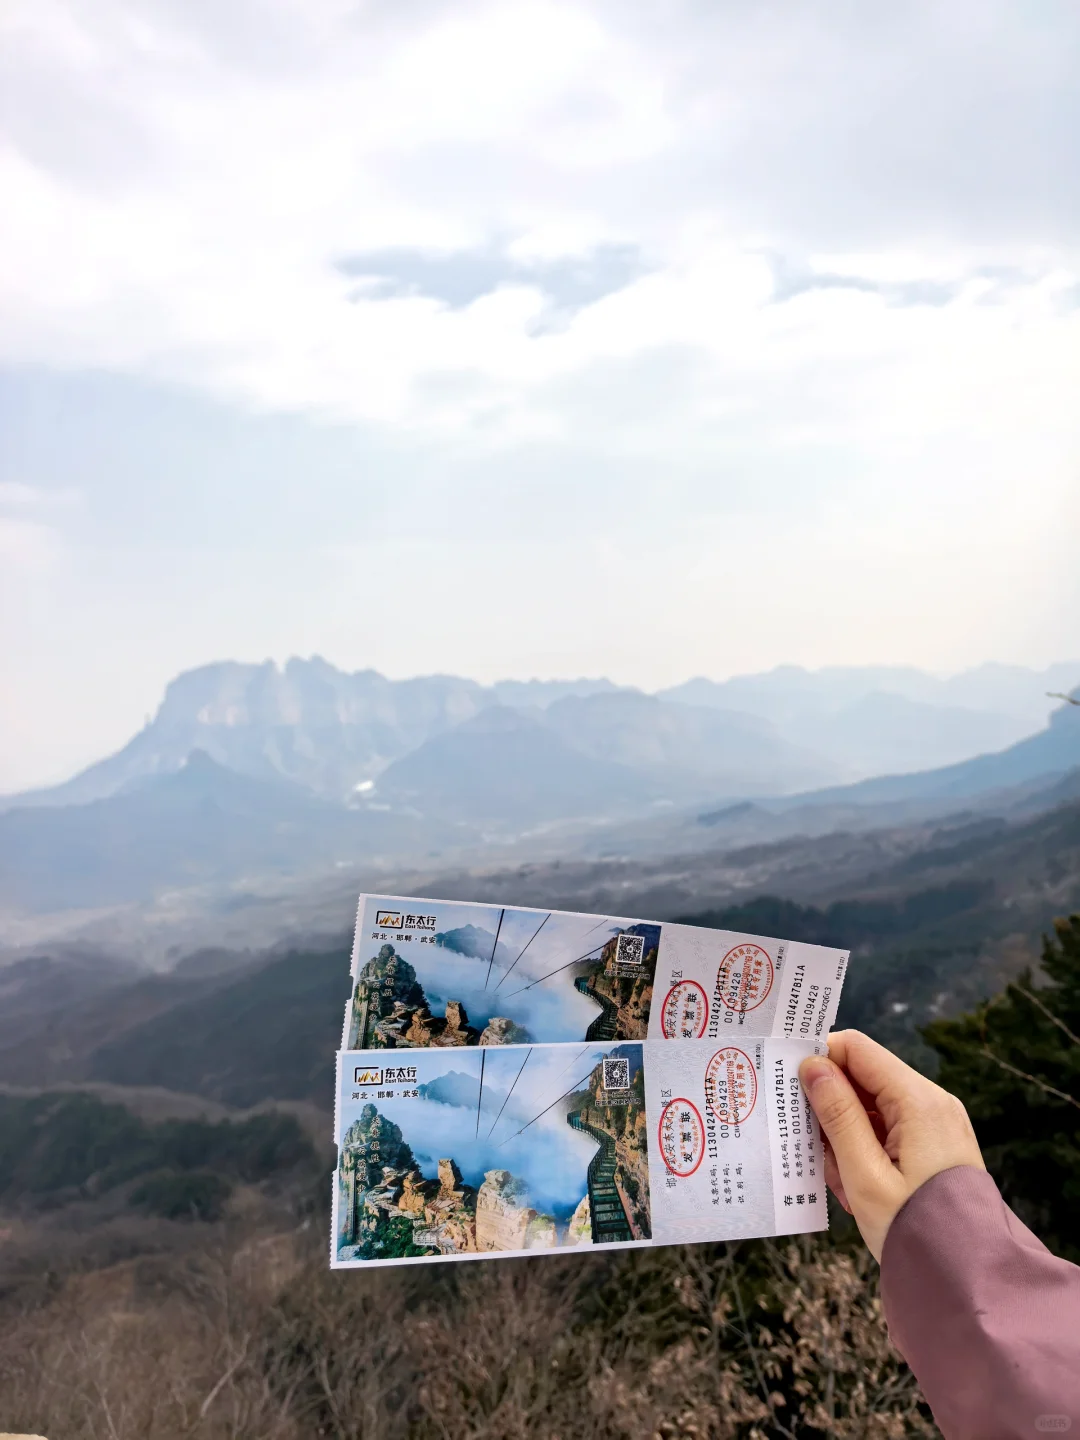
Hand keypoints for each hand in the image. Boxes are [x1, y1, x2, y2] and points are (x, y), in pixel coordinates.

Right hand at [799, 1029, 984, 1260]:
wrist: (967, 1280)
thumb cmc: (913, 1230)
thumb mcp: (864, 1174)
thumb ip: (837, 1114)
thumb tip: (812, 1065)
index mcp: (918, 1101)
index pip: (857, 1049)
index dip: (819, 1059)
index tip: (789, 1089)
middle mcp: (931, 1102)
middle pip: (862, 1078)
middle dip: (830, 1110)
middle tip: (816, 1154)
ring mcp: (935, 1123)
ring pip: (870, 1107)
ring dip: (844, 1138)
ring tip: (843, 1185)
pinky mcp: (933, 1144)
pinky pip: (886, 1130)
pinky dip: (863, 1151)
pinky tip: (856, 1189)